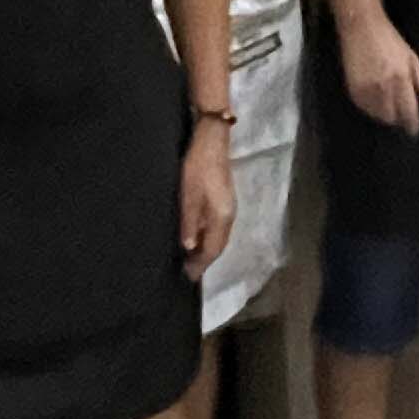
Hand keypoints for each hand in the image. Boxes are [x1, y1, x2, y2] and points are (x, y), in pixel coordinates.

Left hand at [179, 131, 236, 273]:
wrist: (211, 141)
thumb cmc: (197, 168)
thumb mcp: (188, 195)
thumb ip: (189, 222)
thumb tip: (189, 247)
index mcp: (222, 217)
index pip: (213, 249)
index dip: (201, 264)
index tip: (188, 276)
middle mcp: (229, 216)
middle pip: (219, 245)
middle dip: (205, 260)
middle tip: (188, 271)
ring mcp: (229, 208)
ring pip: (219, 237)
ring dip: (207, 249)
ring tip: (191, 258)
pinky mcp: (225, 201)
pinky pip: (218, 227)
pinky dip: (208, 237)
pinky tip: (197, 237)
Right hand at [341, 14, 418, 132]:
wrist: (361, 27)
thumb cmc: (390, 39)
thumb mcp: (411, 57)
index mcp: (401, 78)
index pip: (408, 111)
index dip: (412, 124)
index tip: (413, 130)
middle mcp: (383, 87)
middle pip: (392, 116)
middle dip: (398, 119)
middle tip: (401, 116)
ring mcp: (366, 89)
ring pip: (377, 114)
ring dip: (384, 114)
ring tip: (388, 108)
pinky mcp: (353, 88)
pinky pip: (364, 108)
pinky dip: (371, 109)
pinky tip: (375, 102)